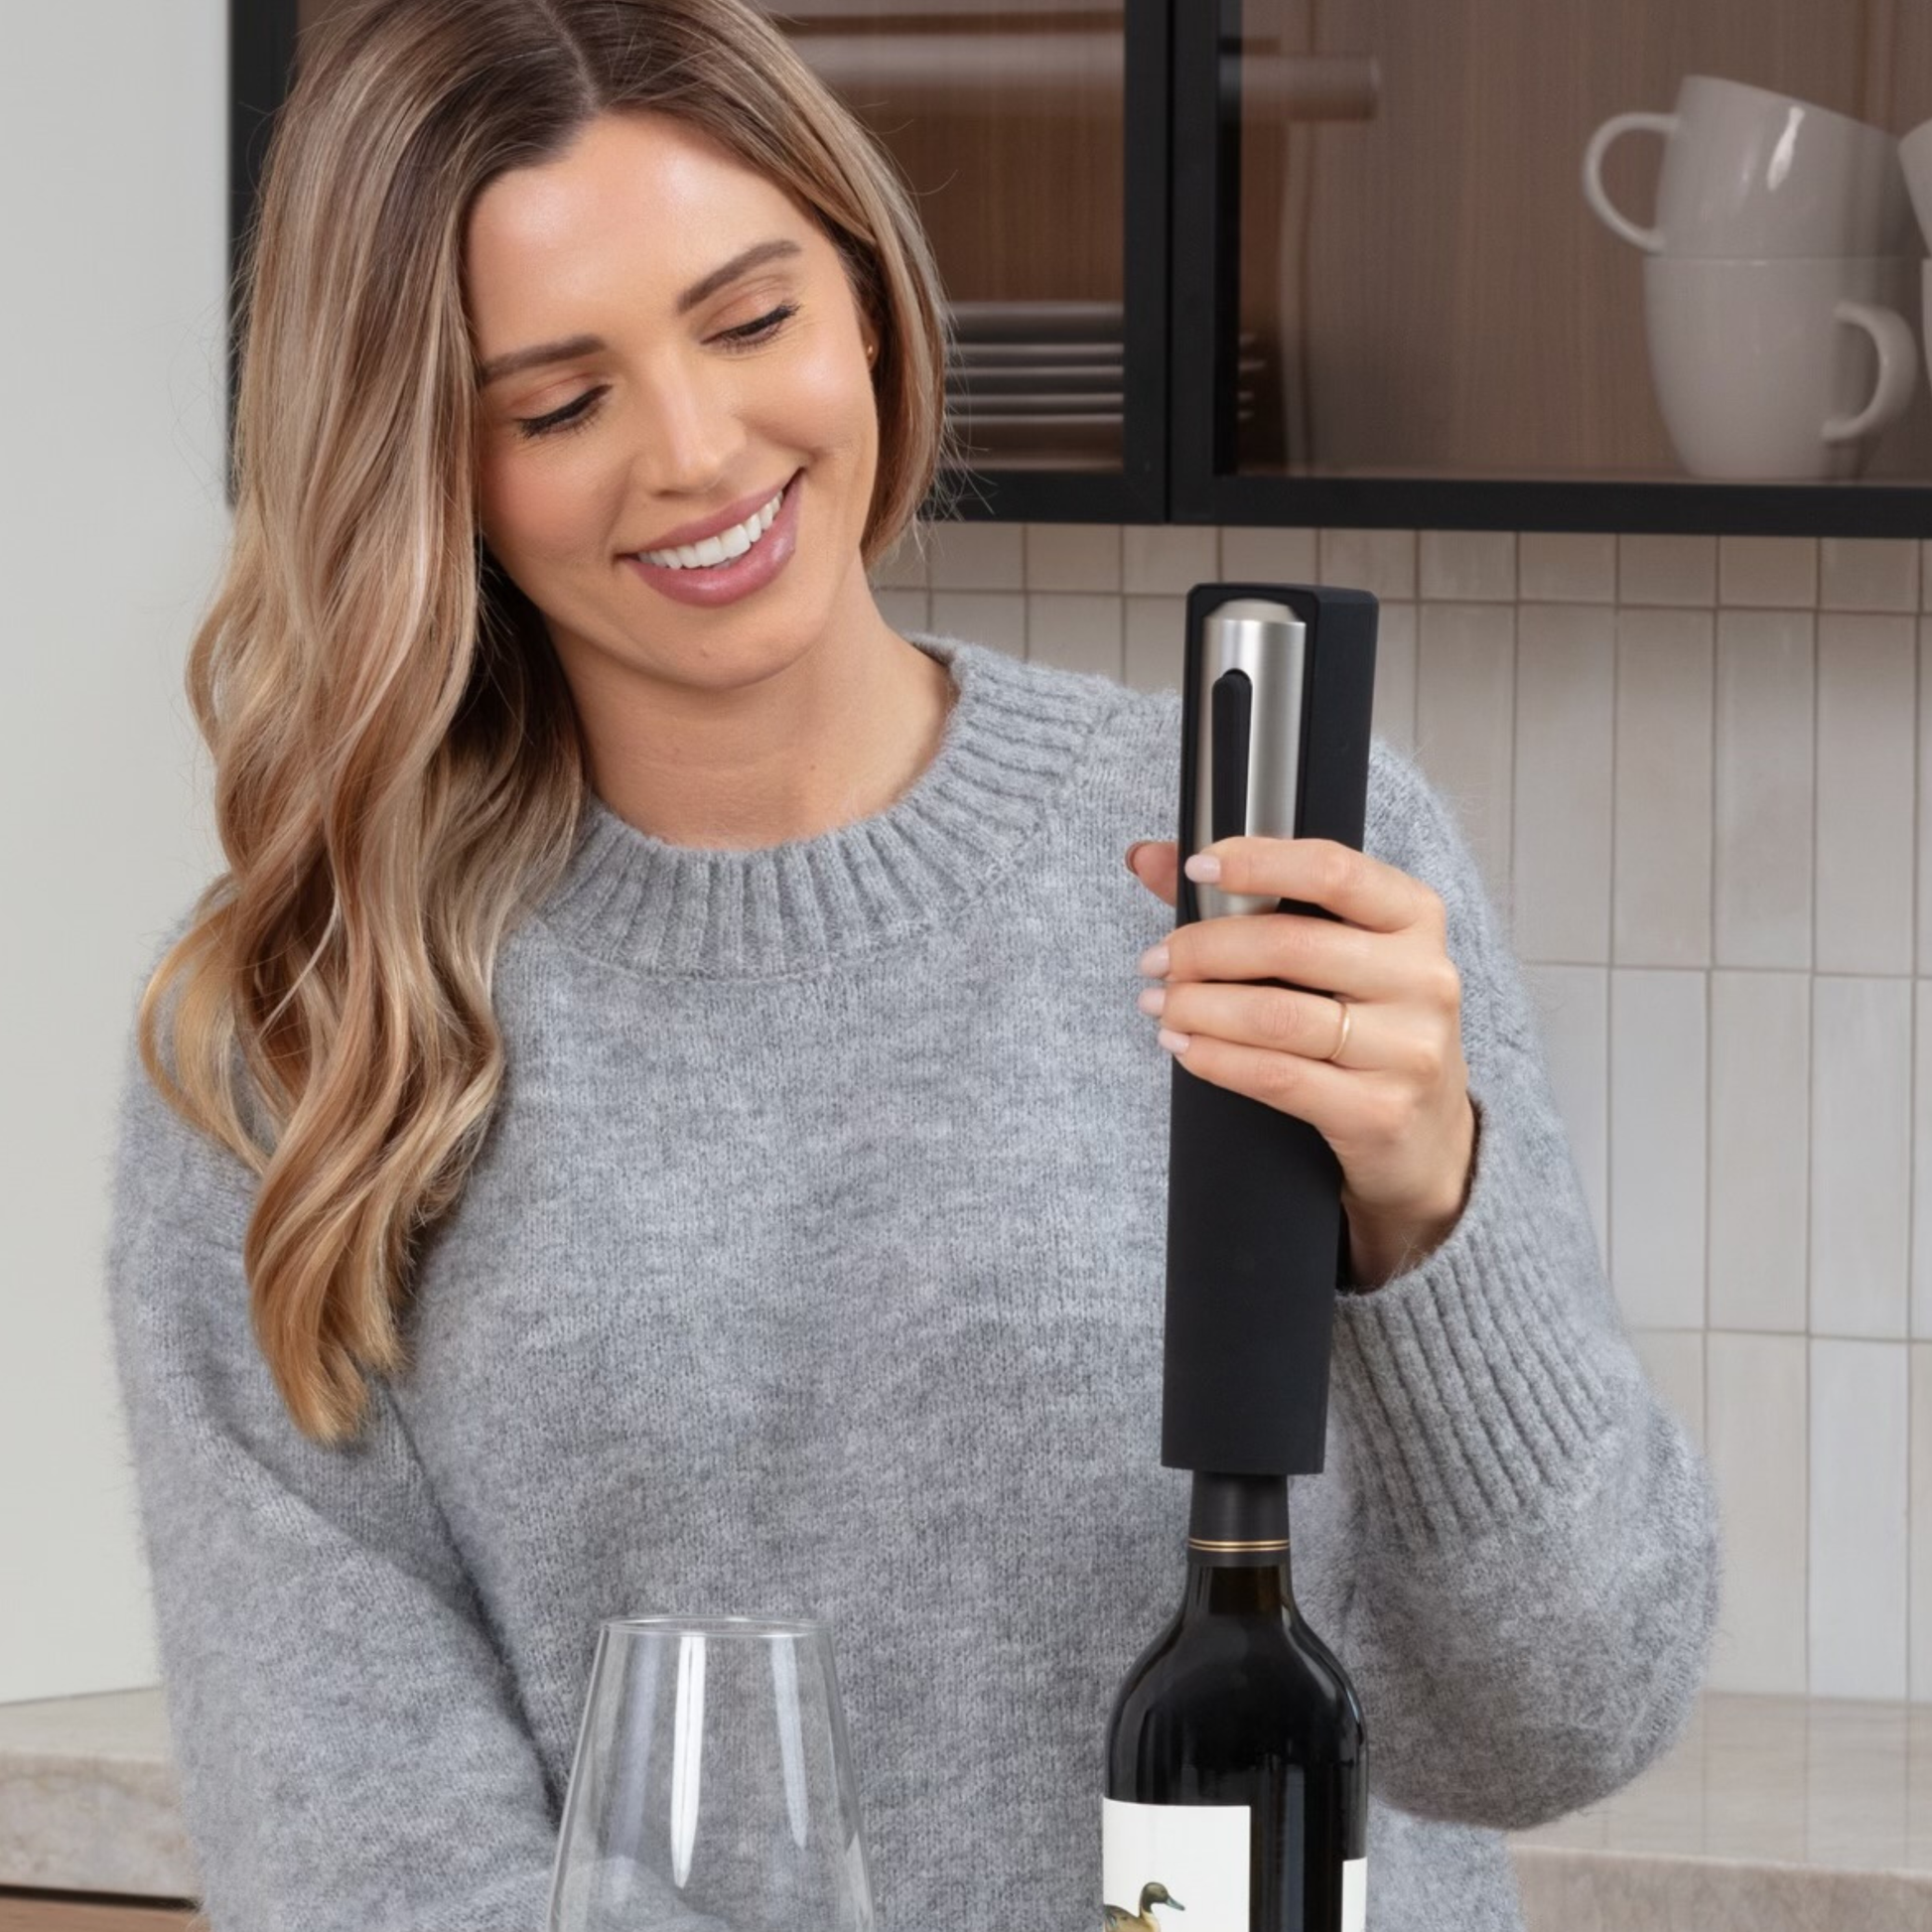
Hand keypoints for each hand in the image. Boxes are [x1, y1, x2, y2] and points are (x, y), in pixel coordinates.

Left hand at [1127, 835, 1477, 1288]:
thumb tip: (1147, 857)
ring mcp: (1407, 1047)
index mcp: (1413, 917)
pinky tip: (1187, 1048)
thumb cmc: (1367, 1024)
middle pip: (1290, 944)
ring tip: (1161, 1006)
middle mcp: (1422, 976)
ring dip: (1200, 1007)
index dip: (1258, 862)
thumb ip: (1244, 898)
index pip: (1333, 871)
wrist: (1424, 1132)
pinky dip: (1217, 1059)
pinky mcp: (1379, 1109)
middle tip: (1158, 960)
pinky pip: (1277, 1077)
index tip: (1198, 868)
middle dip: (1205, 949)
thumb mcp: (1332, 952)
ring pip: (1277, 1015)